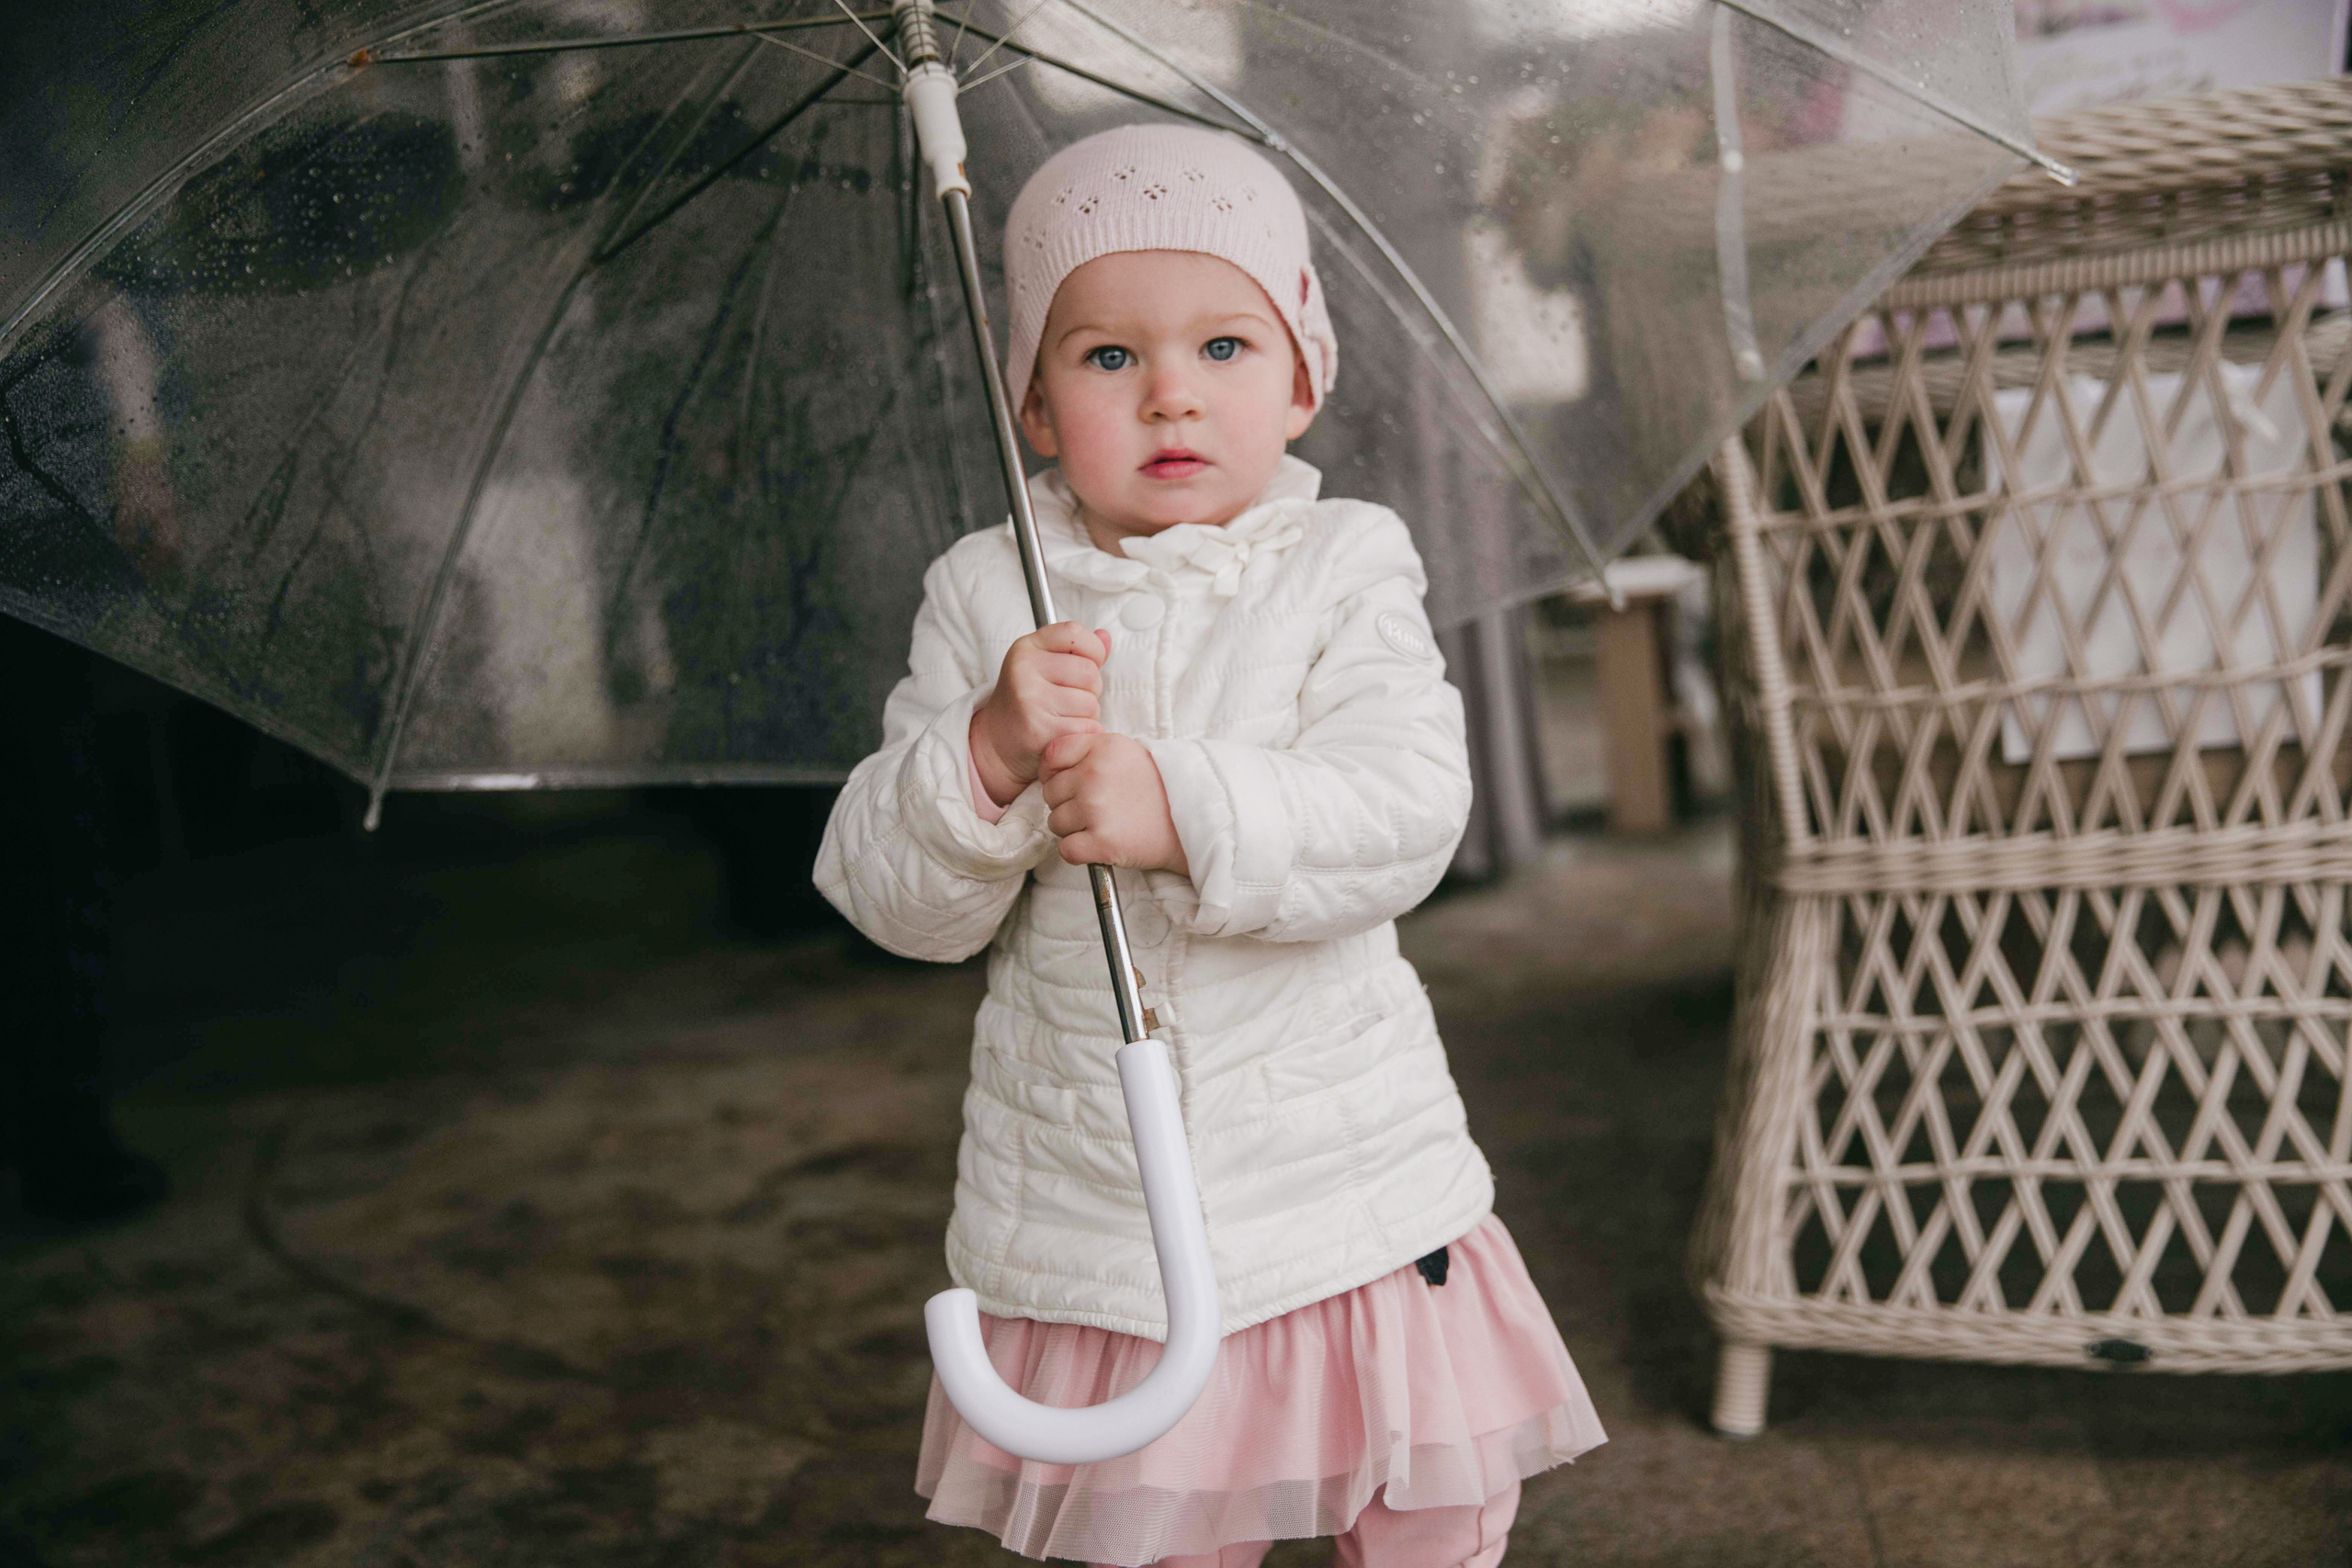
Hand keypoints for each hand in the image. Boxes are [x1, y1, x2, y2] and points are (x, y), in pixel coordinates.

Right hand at [970, 621, 1110, 806]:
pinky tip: (1065, 733)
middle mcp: (1023, 669)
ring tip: (1066, 718)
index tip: (1087, 664)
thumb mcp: (1043, 666)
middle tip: (1072, 700)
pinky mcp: (1038, 729)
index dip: (1093, 649)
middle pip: (1089, 673)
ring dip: (1088, 715)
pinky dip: (1084, 734)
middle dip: (1091, 690)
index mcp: (1026, 648)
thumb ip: (1077, 651)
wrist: (996, 742)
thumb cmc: (1027, 701)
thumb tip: (1105, 637)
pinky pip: (1086, 728)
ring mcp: (1029, 699)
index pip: (1074, 633)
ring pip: (1090, 704)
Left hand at [1041, 732, 1188, 873]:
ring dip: (1073, 829)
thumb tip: (1048, 769)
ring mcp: (1096, 809)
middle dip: (1067, 803)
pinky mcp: (1102, 842)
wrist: (1194, 821)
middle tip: (1098, 808)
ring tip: (1103, 825)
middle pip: (1051, 793)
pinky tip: (1099, 845)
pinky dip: (1078, 852)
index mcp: (1101, 747)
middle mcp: (1095, 775)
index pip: (1051, 757)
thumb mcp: (1125, 751)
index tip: (1071, 784)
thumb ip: (1088, 751)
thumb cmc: (1157, 788)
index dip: (1055, 773)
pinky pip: (1066, 850)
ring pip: (1056, 823)